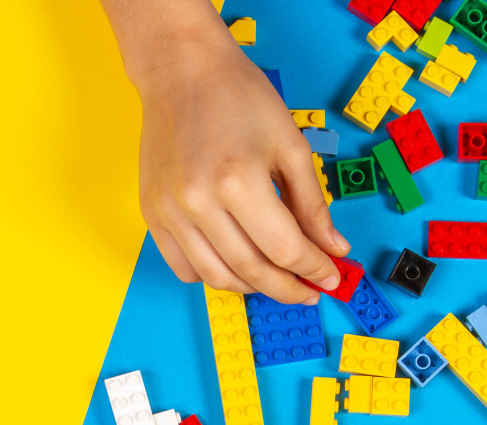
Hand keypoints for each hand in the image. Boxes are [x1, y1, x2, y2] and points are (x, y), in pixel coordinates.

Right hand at [133, 39, 349, 303]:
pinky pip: (184, 267)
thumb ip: (313, 205)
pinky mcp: (152, 213)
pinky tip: (235, 265)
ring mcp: (170, 210)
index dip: (314, 269)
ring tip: (275, 280)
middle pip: (252, 271)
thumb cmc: (237, 96)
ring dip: (252, 288)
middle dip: (288, 288)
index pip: (284, 249)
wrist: (181, 71)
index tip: (329, 277)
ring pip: (217, 277)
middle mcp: (198, 200)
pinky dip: (213, 275)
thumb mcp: (290, 145)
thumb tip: (333, 248)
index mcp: (238, 179)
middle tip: (308, 291)